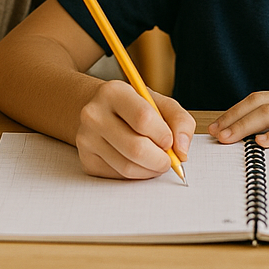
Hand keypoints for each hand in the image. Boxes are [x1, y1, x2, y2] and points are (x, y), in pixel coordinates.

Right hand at [74, 80, 194, 178]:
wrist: (98, 110)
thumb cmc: (133, 106)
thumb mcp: (157, 101)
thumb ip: (179, 120)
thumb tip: (183, 150)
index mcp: (113, 92)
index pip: (143, 118)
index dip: (164, 135)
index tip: (170, 140)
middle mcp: (94, 114)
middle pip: (136, 148)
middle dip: (161, 159)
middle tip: (168, 159)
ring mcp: (86, 138)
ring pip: (128, 167)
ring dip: (150, 170)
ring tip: (155, 160)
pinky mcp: (86, 159)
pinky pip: (119, 176)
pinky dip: (136, 174)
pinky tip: (138, 162)